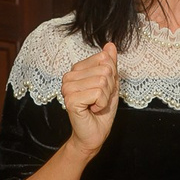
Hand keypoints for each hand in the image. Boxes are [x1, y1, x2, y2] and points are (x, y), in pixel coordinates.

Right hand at [62, 43, 118, 157]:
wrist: (94, 134)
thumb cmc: (101, 110)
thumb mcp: (110, 84)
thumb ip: (110, 64)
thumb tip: (110, 45)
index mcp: (77, 69)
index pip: (104, 58)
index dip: (111, 76)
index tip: (103, 90)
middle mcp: (69, 76)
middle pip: (105, 70)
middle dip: (109, 88)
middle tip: (99, 100)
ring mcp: (67, 87)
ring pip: (102, 81)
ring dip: (105, 97)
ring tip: (95, 105)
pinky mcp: (70, 99)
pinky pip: (98, 93)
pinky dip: (101, 104)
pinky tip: (91, 110)